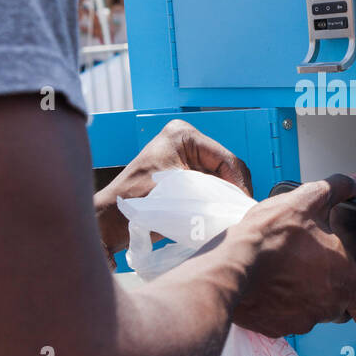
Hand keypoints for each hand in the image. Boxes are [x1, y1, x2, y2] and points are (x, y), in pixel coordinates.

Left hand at [94, 119, 251, 258]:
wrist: (110, 221)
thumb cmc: (136, 206)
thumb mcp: (181, 193)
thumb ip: (215, 192)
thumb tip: (243, 203)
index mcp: (183, 135)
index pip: (226, 159)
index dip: (239, 185)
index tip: (246, 208)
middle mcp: (185, 139)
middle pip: (226, 166)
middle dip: (234, 189)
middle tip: (241, 213)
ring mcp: (184, 154)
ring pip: (221, 176)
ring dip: (227, 195)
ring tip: (232, 215)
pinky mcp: (183, 170)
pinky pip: (210, 183)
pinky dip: (217, 197)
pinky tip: (220, 212)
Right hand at [231, 174, 355, 337]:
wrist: (232, 264)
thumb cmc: (272, 237)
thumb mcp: (308, 200)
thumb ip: (337, 190)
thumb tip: (354, 181)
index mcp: (345, 281)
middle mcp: (328, 307)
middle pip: (340, 310)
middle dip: (332, 292)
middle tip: (314, 268)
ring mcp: (301, 321)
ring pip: (312, 313)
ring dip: (304, 297)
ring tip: (287, 271)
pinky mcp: (275, 328)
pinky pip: (284, 319)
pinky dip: (280, 305)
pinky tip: (269, 284)